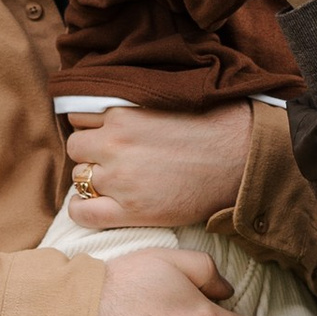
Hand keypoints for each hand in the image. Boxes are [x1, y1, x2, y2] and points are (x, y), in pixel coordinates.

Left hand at [64, 100, 254, 233]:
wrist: (240, 158)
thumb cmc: (211, 126)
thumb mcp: (164, 102)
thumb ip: (132, 106)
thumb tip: (109, 110)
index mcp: (122, 114)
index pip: (79, 117)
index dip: (92, 127)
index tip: (107, 134)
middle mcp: (115, 144)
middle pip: (76, 147)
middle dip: (90, 152)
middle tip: (114, 159)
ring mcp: (120, 178)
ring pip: (78, 177)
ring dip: (92, 179)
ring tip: (118, 182)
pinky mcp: (131, 210)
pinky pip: (83, 213)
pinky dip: (81, 211)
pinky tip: (95, 207)